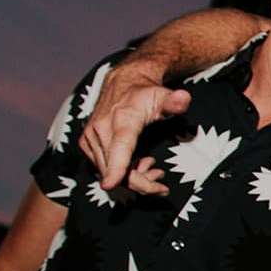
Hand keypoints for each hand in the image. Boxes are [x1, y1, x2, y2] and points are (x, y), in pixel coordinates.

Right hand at [80, 64, 190, 189]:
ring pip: (110, 173)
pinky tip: (137, 164)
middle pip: (117, 170)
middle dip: (141, 184)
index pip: (119, 147)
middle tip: (161, 184)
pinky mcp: (86, 144)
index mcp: (122, 120)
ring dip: (134, 179)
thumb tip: (184, 98)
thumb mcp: (163, 96)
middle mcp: (101, 129)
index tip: (110, 185)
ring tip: (153, 168)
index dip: (115, 167)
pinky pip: (103, 168)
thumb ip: (174, 102)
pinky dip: (121, 173)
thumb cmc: (145, 94)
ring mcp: (91, 138)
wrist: (122, 84)